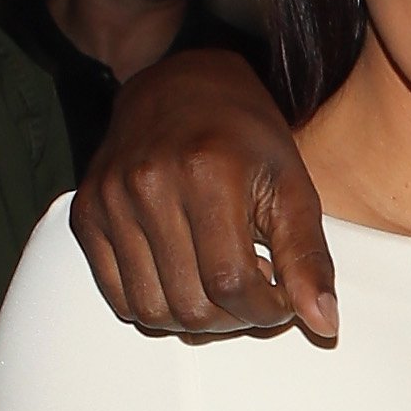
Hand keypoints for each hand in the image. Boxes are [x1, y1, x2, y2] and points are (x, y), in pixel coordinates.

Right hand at [70, 50, 338, 344]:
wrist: (180, 87)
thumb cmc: (243, 137)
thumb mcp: (291, 186)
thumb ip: (307, 257)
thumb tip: (323, 323)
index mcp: (206, 171)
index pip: (232, 284)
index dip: (265, 310)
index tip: (281, 299)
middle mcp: (148, 183)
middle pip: (192, 306)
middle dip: (234, 318)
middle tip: (252, 292)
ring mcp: (110, 199)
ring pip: (154, 311)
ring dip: (195, 319)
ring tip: (218, 285)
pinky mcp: (86, 214)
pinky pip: (120, 298)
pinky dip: (156, 306)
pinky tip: (184, 279)